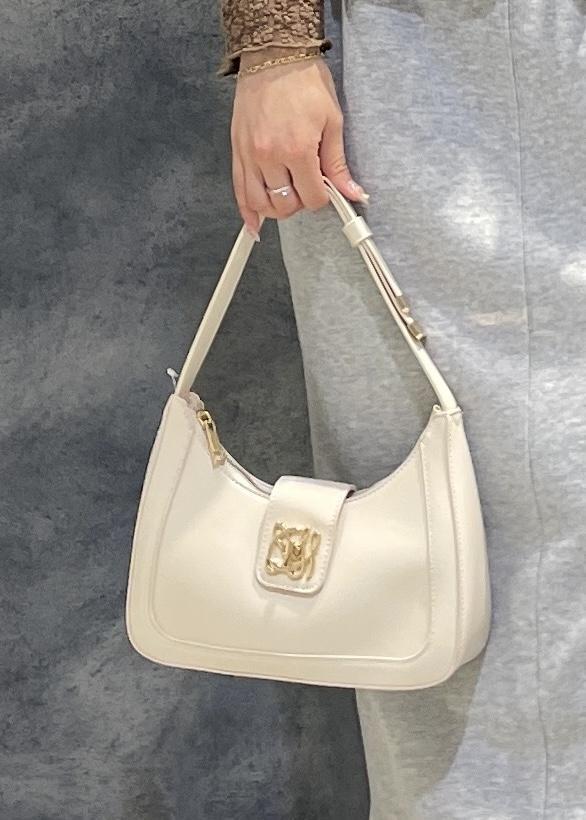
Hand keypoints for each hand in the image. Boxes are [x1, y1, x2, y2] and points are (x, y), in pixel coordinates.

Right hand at [230, 47, 368, 239]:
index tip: (325, 189)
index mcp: (297, 149)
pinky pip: (238, 191)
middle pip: (286, 205)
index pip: (312, 197)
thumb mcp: (332, 120)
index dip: (322, 197)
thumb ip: (337, 163)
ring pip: (260, 203)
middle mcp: (270, 156)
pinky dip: (247, 212)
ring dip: (276, 209)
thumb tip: (352, 193)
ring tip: (287, 198)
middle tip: (307, 187)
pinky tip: (254, 224)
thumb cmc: (303, 81)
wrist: (273, 55)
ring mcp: (250, 155)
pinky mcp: (237, 151)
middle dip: (300, 203)